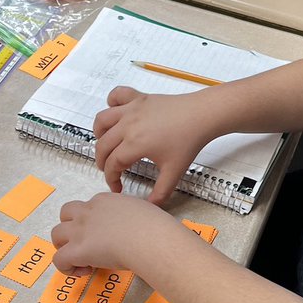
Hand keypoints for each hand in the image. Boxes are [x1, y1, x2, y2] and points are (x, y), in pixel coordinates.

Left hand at [51, 191, 164, 275]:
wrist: (149, 239)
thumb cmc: (154, 227)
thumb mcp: (144, 211)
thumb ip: (134, 215)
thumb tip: (139, 225)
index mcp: (105, 200)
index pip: (89, 206)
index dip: (93, 221)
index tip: (105, 235)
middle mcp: (88, 212)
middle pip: (65, 213)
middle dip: (71, 227)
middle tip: (85, 242)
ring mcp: (79, 230)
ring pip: (56, 234)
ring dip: (64, 246)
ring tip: (80, 259)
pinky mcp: (76, 250)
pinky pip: (58, 259)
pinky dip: (67, 268)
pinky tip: (84, 271)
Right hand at [93, 85, 215, 202]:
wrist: (202, 115)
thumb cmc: (189, 141)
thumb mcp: (175, 172)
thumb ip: (161, 192)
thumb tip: (150, 207)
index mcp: (135, 144)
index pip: (112, 164)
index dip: (111, 179)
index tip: (117, 187)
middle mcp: (128, 125)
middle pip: (102, 145)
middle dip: (102, 162)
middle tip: (111, 171)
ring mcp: (131, 109)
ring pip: (102, 120)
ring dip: (99, 134)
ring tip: (107, 144)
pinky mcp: (138, 97)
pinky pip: (116, 95)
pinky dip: (111, 103)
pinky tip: (117, 115)